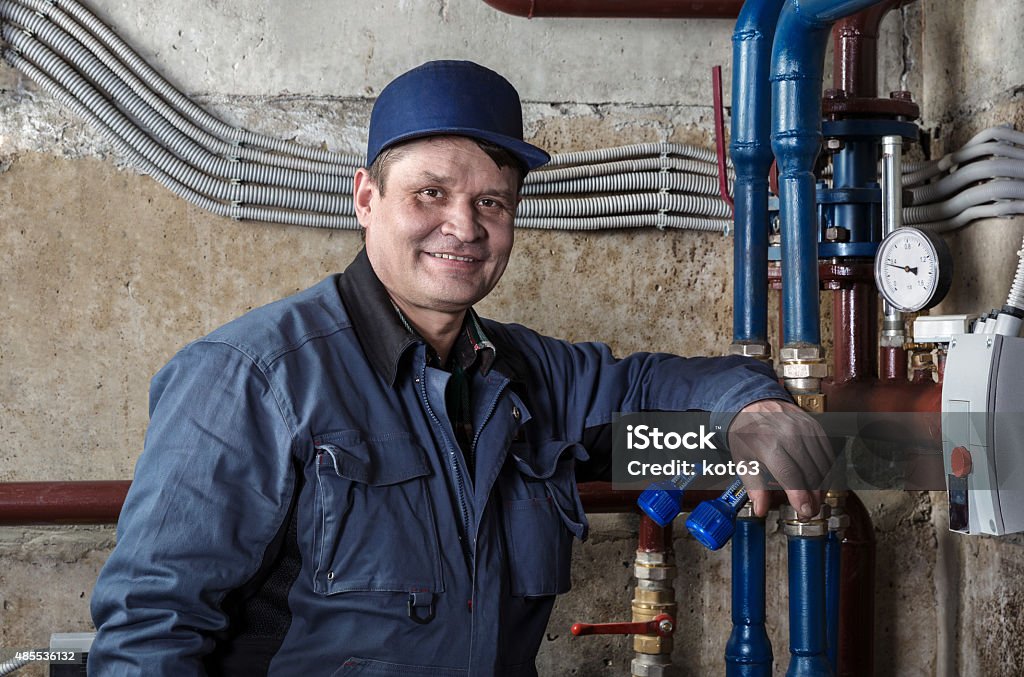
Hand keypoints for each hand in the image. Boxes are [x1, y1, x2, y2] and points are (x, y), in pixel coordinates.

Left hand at [727, 399, 833, 518]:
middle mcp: (789, 434)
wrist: (754, 405)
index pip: (790, 475)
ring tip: (815, 499)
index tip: (805, 511)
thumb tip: (760, 509)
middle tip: (809, 511)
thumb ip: (753, 486)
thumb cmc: (747, 433)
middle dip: (813, 497)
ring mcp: (804, 429)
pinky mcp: (815, 426)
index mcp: (767, 444)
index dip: (800, 496)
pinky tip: (821, 482)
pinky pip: (828, 453)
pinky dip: (828, 471)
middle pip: (810, 473)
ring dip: (822, 487)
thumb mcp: (742, 460)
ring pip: (823, 465)